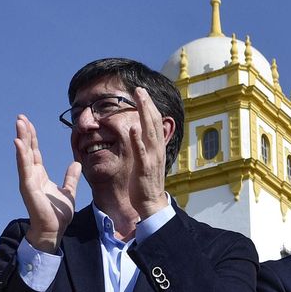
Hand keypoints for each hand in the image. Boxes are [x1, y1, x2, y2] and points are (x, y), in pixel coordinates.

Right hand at [15, 115, 80, 251]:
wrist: (54, 230)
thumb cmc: (57, 215)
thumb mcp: (68, 192)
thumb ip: (70, 178)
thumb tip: (75, 164)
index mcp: (39, 176)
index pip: (35, 152)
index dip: (32, 138)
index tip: (28, 123)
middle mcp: (31, 176)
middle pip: (28, 150)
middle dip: (24, 133)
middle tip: (20, 117)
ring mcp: (28, 181)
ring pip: (24, 156)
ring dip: (21, 139)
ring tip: (19, 123)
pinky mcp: (28, 188)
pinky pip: (24, 169)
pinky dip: (21, 156)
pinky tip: (18, 143)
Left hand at [128, 87, 170, 219]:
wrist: (151, 203)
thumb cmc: (147, 182)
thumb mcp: (149, 160)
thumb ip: (147, 145)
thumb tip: (144, 133)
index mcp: (157, 147)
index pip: (156, 122)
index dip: (150, 106)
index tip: (143, 93)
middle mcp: (157, 149)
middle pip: (154, 122)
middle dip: (147, 104)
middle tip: (140, 89)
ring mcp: (151, 158)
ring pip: (149, 132)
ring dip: (144, 114)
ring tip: (139, 99)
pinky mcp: (144, 167)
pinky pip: (141, 151)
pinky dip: (138, 139)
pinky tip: (133, 127)